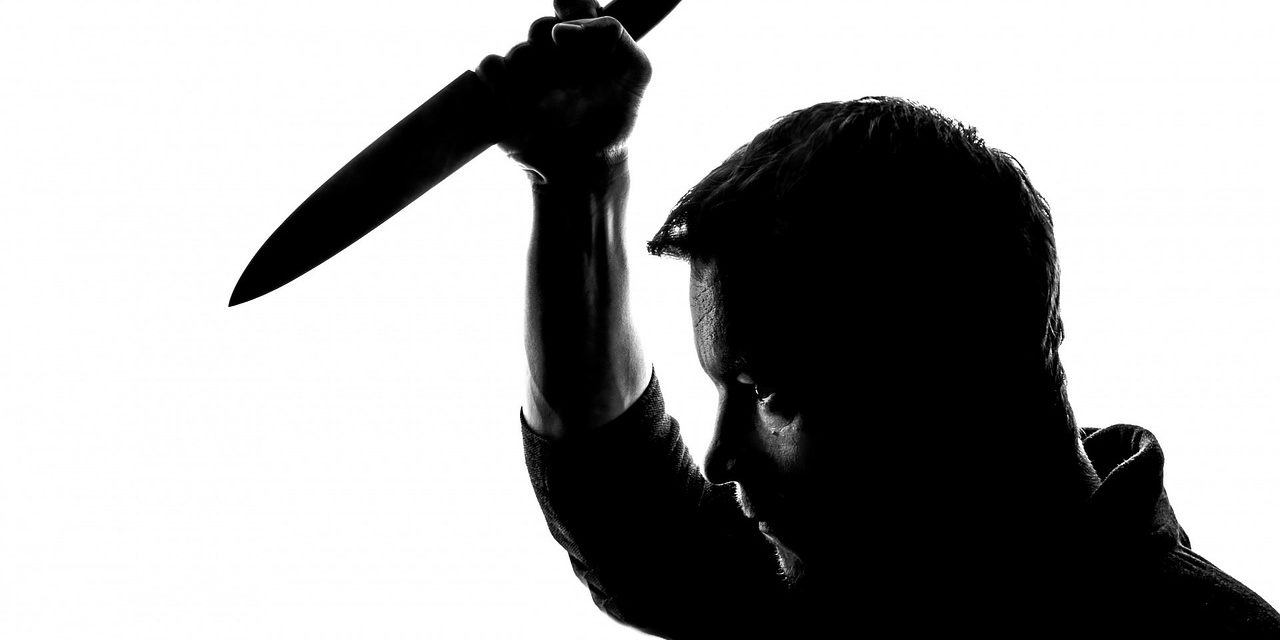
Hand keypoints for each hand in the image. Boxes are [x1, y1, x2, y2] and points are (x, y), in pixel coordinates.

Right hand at [477, 0, 651, 180]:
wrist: (584, 168)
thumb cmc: (613, 123)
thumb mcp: (635, 72)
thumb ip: (612, 34)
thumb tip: (560, 29)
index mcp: (585, 40)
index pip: (573, 3)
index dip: (571, 7)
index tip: (572, 33)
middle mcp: (553, 52)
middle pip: (540, 26)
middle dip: (555, 53)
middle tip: (570, 80)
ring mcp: (526, 71)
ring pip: (519, 52)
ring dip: (536, 79)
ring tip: (553, 109)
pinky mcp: (500, 91)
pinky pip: (490, 67)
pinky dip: (502, 85)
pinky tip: (522, 109)